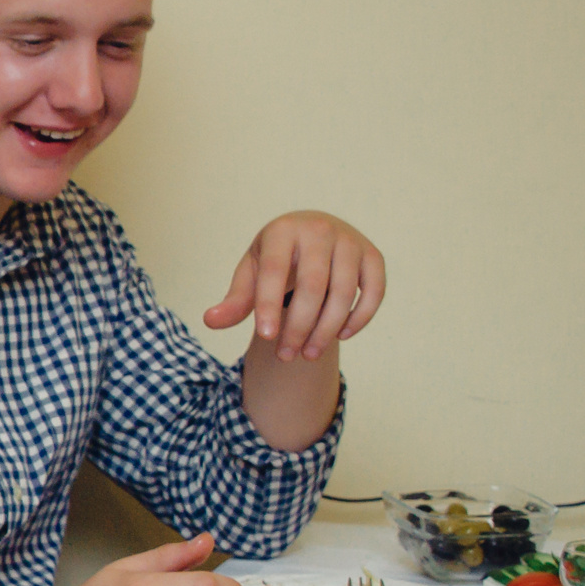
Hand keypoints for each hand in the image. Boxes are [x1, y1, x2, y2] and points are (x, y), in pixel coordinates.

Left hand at [203, 210, 385, 361]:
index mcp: (281, 231)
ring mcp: (350, 241)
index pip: (274, 271)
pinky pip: (374, 291)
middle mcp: (319, 230)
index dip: (269, 305)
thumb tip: (210, 321)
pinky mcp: (373, 255)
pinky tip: (339, 336)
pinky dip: (359, 318)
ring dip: (327, 329)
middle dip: (299, 326)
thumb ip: (235, 299)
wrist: (311, 233)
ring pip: (345, 292)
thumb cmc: (275, 258)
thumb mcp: (251, 273)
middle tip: (286, 354)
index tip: (266, 337)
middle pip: (313, 286)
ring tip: (308, 354)